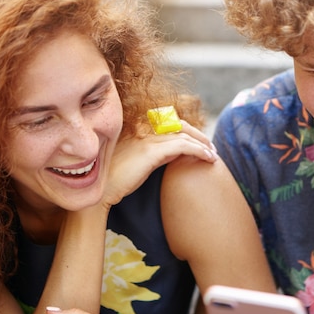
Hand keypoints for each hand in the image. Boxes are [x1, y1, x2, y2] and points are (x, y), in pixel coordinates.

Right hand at [101, 120, 217, 205]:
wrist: (99, 189)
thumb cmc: (116, 180)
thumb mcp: (139, 162)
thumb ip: (156, 154)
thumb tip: (176, 153)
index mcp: (140, 130)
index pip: (172, 123)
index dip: (189, 131)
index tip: (202, 144)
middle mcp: (144, 130)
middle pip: (180, 125)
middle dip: (199, 135)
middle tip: (212, 149)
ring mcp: (147, 139)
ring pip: (184, 135)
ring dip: (203, 144)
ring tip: (214, 155)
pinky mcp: (151, 151)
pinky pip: (183, 146)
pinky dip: (199, 151)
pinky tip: (208, 159)